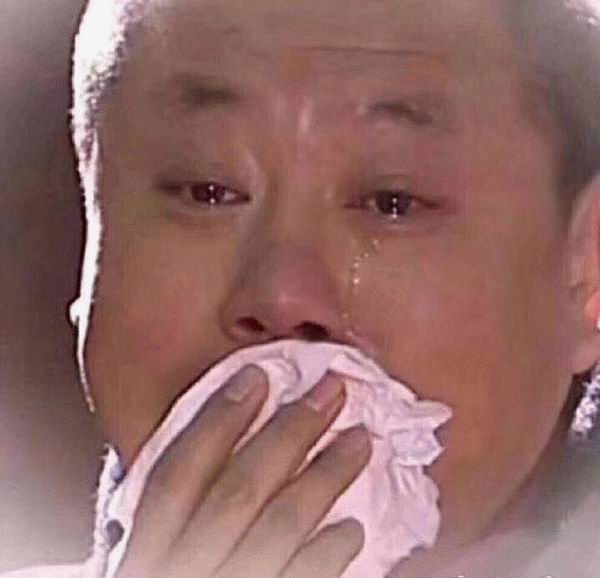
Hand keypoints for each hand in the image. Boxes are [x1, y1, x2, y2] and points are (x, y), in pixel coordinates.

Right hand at [116, 365, 371, 577]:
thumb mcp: (150, 557)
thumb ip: (174, 514)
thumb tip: (223, 442)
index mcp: (145, 551)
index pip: (180, 472)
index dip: (216, 420)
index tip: (257, 376)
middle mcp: (181, 571)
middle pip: (239, 491)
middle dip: (289, 434)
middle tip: (334, 392)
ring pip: (279, 529)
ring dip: (325, 479)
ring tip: (361, 441)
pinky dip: (328, 556)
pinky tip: (353, 529)